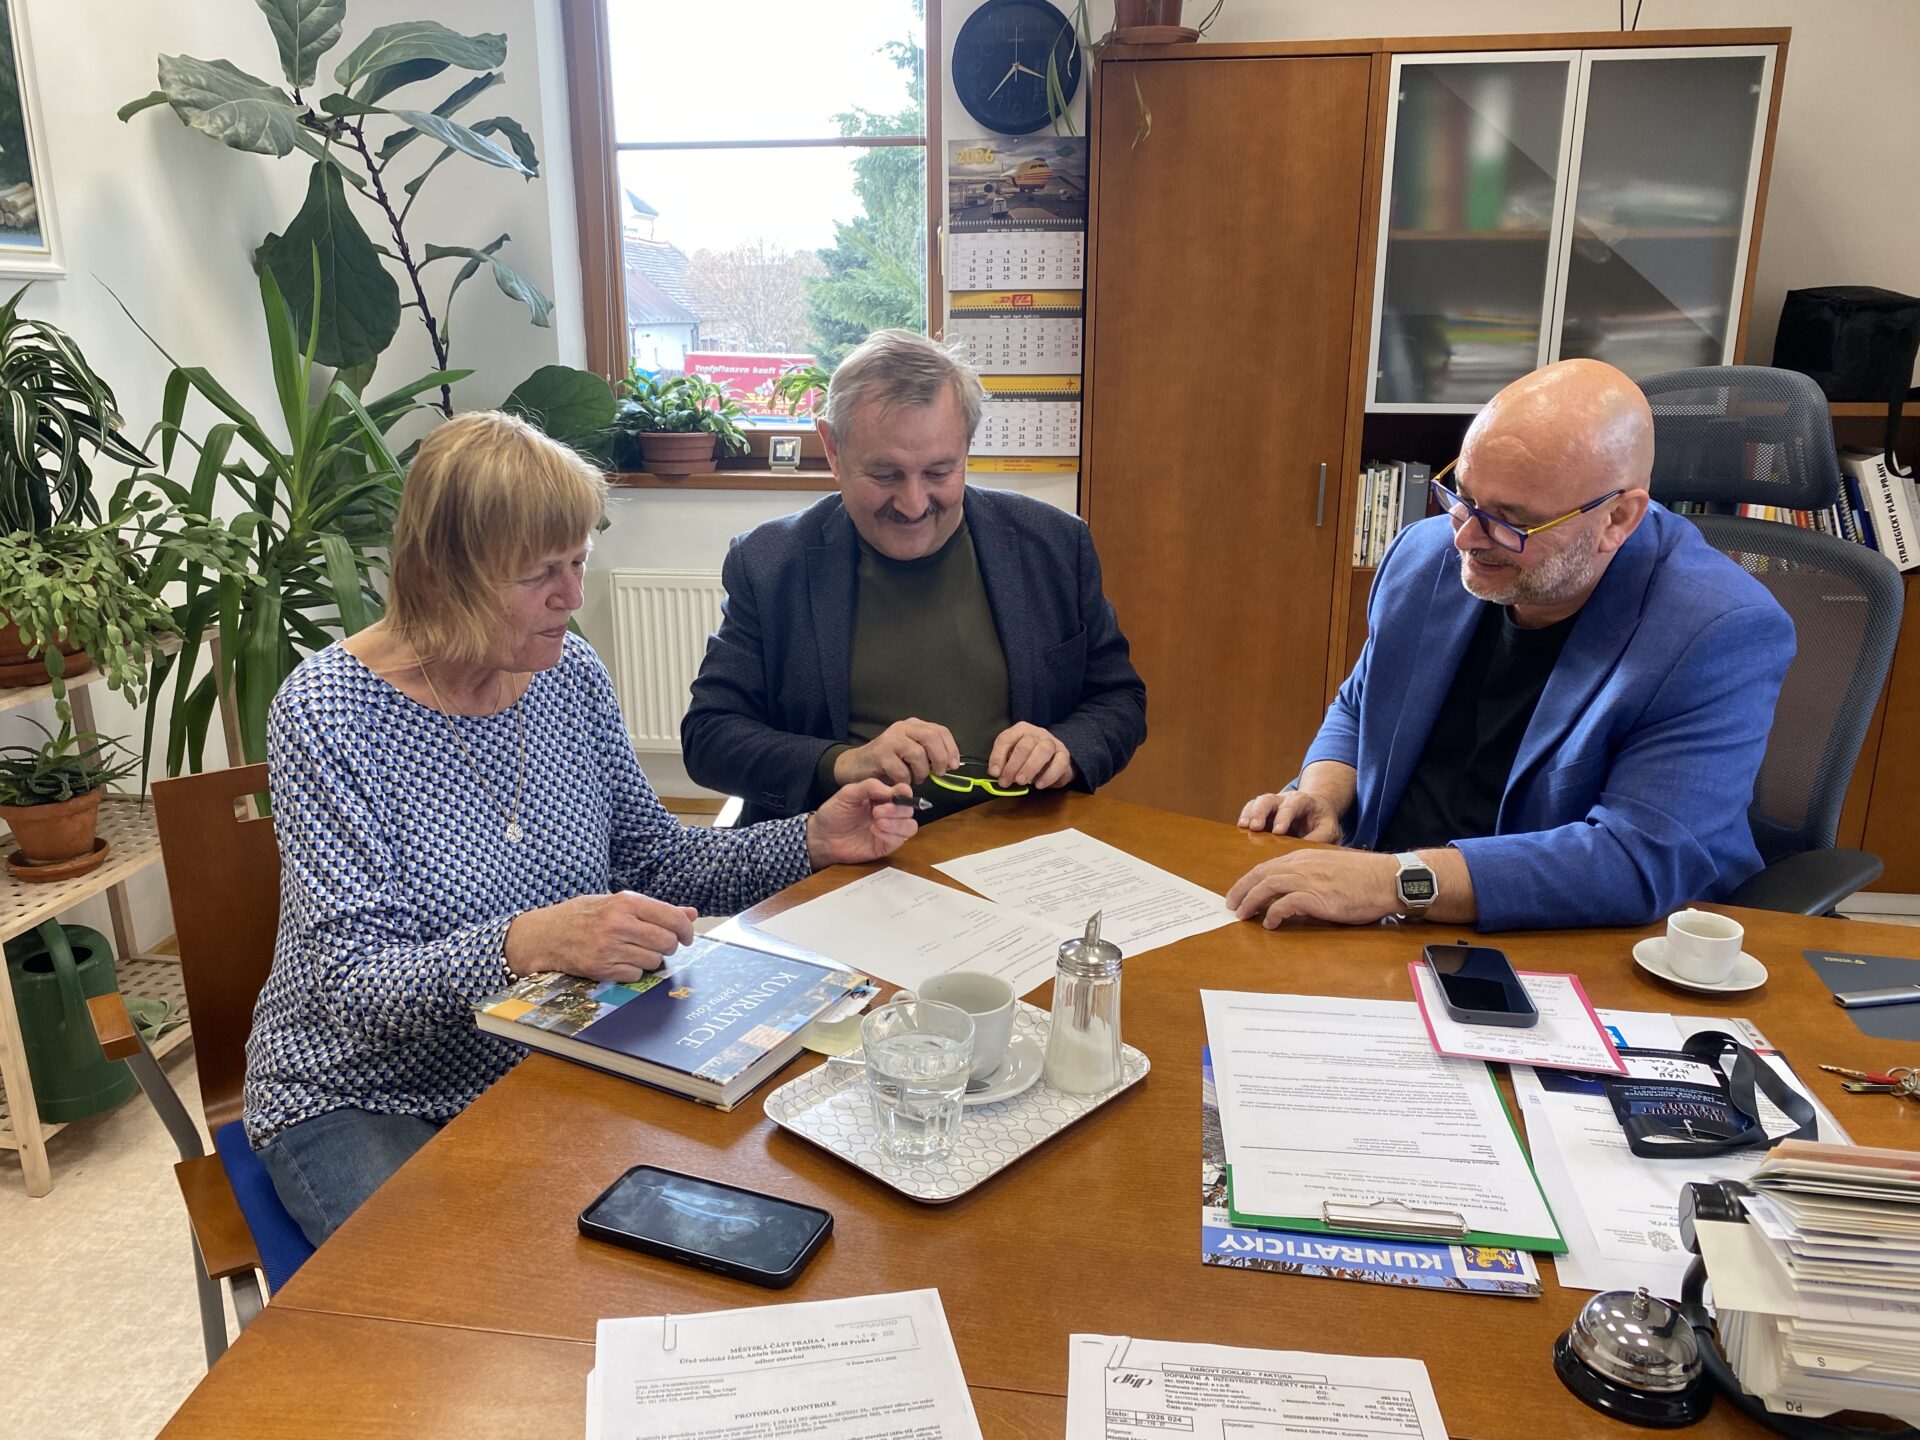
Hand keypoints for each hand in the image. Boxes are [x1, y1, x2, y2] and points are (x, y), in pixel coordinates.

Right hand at [505, 892, 696, 982]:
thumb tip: (691, 913)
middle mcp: (618, 924)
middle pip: (666, 942)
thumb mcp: (617, 902)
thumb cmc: (583, 915)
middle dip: (669, 946)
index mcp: (625, 902)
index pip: (673, 917)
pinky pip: (635, 975)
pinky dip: (633, 971)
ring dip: (650, 959)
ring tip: (635, 950)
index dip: (686, 929)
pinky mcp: (601, 968)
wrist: (544, 935)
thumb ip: (656, 909)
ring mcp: (609, 948)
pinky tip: (620, 961)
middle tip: (659, 944)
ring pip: (653, 961)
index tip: (686, 936)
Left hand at [808, 780, 918, 867]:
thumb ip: (869, 787)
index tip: (897, 793)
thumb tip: (890, 790)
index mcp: (882, 797)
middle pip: (909, 810)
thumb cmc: (834, 814)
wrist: (822, 837)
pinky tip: (875, 831)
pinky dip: (890, 835)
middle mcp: (889, 813)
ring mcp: (888, 830)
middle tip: (877, 811)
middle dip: (897, 810)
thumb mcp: (847, 794)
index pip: (903, 792)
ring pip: (910, 826)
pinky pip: (899, 841)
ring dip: (897, 824)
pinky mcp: (885, 846)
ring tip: (877, 822)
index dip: (905, 792)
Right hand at [833, 718, 960, 786]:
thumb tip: (951, 764)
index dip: (951, 748)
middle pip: (931, 737)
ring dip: (921, 772)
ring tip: (917, 778)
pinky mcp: (880, 754)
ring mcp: (891, 739)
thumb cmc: (888, 762)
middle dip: (940, 758)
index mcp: (914, 725)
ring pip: (918, 754)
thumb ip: (929, 753)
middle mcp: (902, 728)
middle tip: (939, 773)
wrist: (857, 765)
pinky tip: (901, 780)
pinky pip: (902, 770)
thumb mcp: (911, 753)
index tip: (954, 765)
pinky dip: (906, 780)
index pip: (940, 731)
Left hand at [987, 722, 1073, 788]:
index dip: (998, 756)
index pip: (1006, 739)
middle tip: (1006, 781)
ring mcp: (1052, 742)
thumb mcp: (1014, 757)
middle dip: (1013, 766)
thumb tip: (996, 774)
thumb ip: (1004, 763)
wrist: (1055, 758)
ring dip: (1029, 768)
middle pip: (1024, 745)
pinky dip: (1048, 776)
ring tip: (1021, 782)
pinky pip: (1059, 763)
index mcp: (1020, 730)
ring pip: (1042, 751)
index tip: (995, 773)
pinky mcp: (1064, 754)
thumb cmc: (1029, 757)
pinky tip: (1039, 785)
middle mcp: (1037, 733)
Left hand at [1225, 850, 1398, 927]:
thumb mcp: (1330, 870)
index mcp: (1304, 857)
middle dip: (1242, 889)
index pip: (1267, 866)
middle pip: (1260, 874)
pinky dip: (1273, 914)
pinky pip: (1285, 904)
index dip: (1250, 880)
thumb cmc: (1363, 877)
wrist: (1386, 879)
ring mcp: (1308, 880)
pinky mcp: (1316, 897)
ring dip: (1251, 901)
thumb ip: (1310, 876)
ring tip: (1243, 915)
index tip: (1239, 892)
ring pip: (1267, 886)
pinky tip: (1270, 924)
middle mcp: (1302, 865)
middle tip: (1232, 905)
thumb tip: (1293, 893)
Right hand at [1237, 788, 1342, 842]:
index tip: (1278, 832)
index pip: (1292, 805)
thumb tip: (1304, 851)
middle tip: (1254, 827)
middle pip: (1268, 799)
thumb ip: (1320, 838)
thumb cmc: (1322, 822)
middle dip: (1260, 812)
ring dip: (1249, 815)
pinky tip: (1241, 828)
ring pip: (1256, 803)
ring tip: (1243, 827)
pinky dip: (1245, 817)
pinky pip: (1250, 810)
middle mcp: (1284, 799)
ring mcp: (1271, 805)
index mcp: (1303, 801)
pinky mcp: (1262, 813)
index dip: (1284, 817)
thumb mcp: (1329, 830)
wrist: (1316, 812)